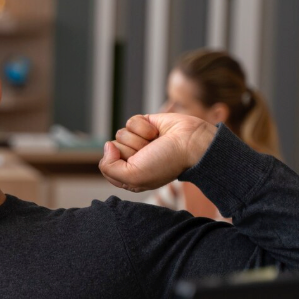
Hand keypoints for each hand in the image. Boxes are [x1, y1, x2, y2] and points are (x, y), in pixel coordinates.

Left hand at [99, 113, 216, 191]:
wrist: (191, 144)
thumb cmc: (166, 163)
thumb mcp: (133, 177)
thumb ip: (109, 167)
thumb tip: (107, 145)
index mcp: (129, 176)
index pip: (106, 167)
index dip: (118, 165)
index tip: (137, 166)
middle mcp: (133, 159)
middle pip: (112, 149)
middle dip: (131, 150)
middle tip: (150, 153)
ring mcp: (139, 141)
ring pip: (120, 135)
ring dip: (139, 139)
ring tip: (156, 143)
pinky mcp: (144, 125)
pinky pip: (131, 122)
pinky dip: (144, 127)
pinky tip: (157, 132)